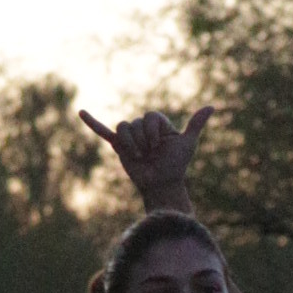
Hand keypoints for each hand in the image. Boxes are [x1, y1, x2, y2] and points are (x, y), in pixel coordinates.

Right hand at [79, 105, 211, 207]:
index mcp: (158, 123)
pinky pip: (103, 132)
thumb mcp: (186, 143)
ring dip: (131, 144)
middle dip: (142, 140)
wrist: (161, 185)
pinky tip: (81, 112)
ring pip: (123, 128)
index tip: (159, 146)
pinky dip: (92, 123)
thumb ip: (196, 124)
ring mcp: (130, 137)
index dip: (153, 131)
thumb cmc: (176, 165)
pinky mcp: (119, 147)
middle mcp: (143, 127)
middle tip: (150, 155)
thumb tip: (212, 106)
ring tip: (139, 157)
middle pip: (135, 122)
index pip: (149, 116)